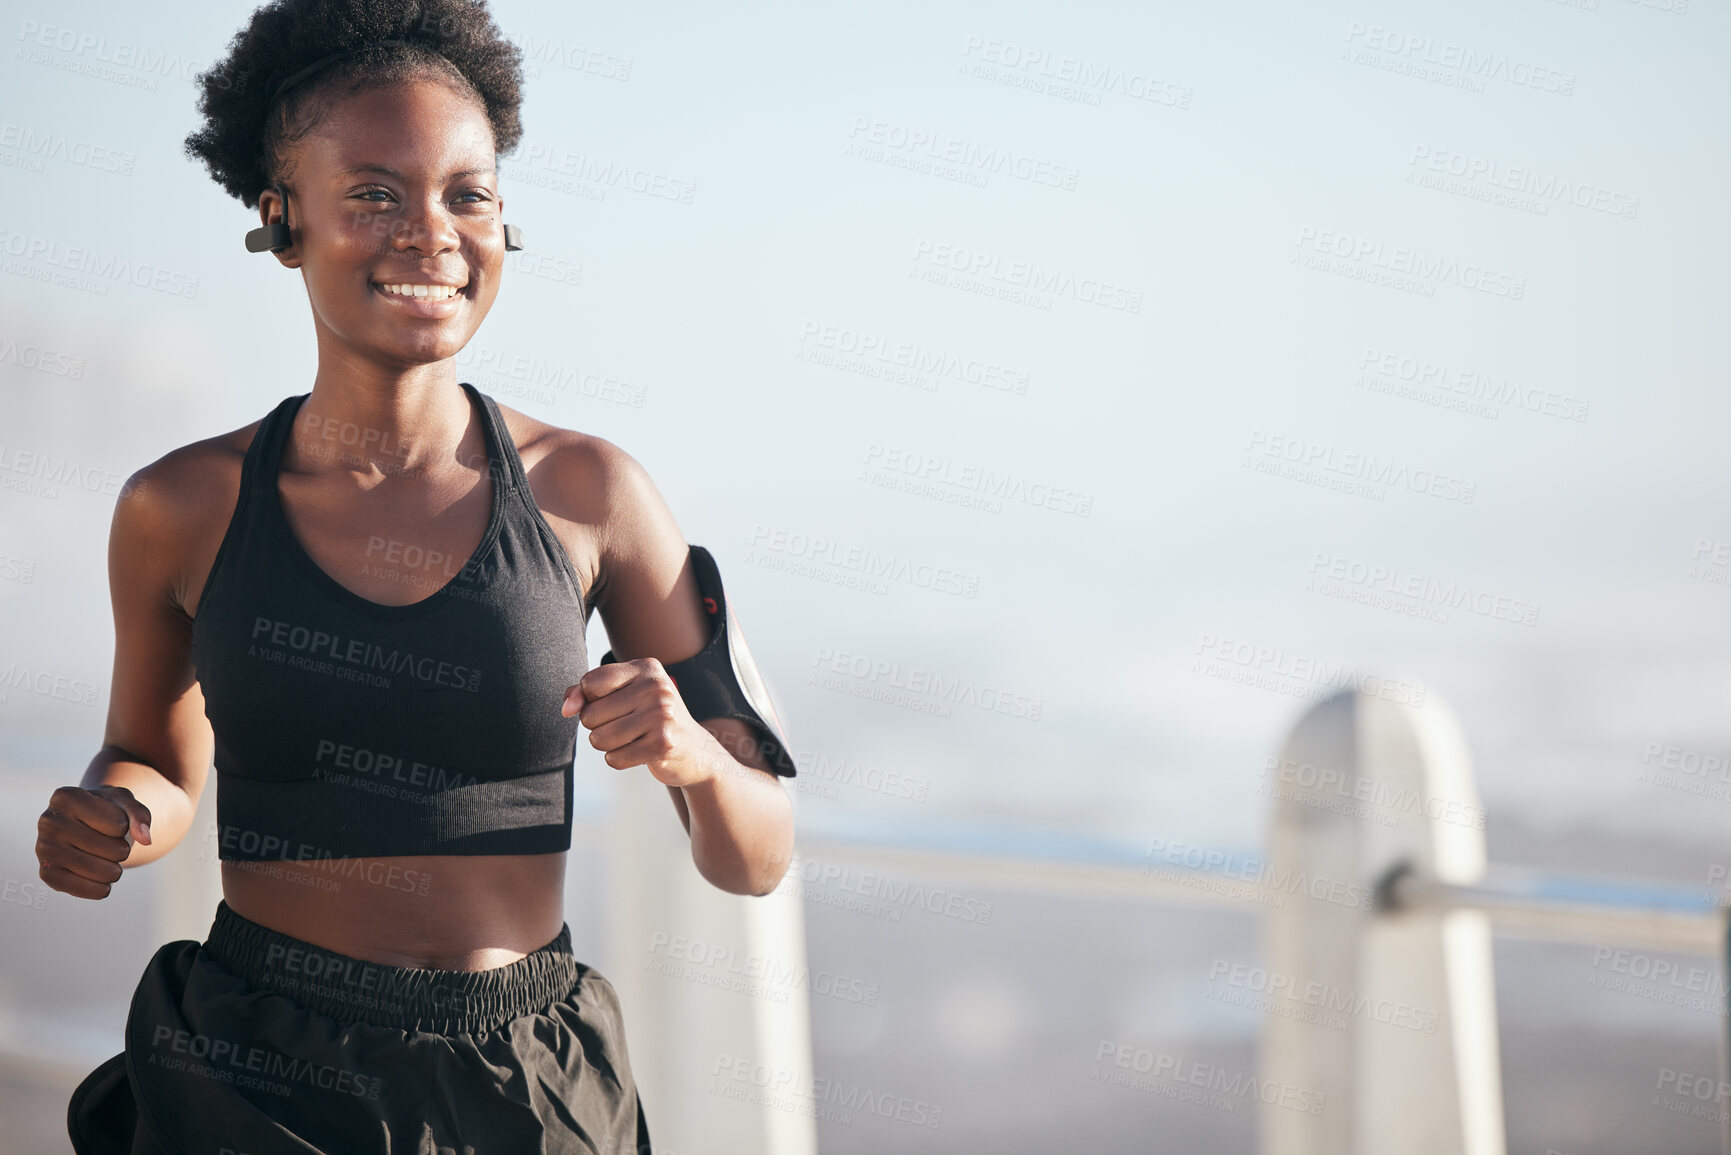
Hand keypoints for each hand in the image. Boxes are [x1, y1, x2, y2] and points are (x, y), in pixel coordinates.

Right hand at [36, 785, 152, 899]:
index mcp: (66, 797)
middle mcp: (49, 821)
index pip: (119, 824)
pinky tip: (102, 881)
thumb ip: (140, 815)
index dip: (125, 826)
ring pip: (103, 872)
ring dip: (115, 870)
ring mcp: (43, 848)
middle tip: (112, 844)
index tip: (113, 820)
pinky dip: (102, 889)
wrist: (83, 826)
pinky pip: (85, 889)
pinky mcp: (46, 874)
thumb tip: (146, 839)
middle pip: (113, 850)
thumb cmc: (106, 810)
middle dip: (123, 850)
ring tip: (107, 860)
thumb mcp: (125, 803)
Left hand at [561, 658, 725, 787]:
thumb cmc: (650, 718)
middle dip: (597, 727)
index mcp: (646, 668)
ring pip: (599, 739)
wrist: (693, 749)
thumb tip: (566, 708)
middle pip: (590, 714)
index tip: (610, 703)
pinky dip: (619, 759)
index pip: (590, 683)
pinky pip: (614, 758)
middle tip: (624, 725)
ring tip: (630, 739)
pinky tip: (639, 752)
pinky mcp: (663, 744)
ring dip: (607, 745)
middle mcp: (656, 687)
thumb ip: (586, 694)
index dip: (589, 700)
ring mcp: (662, 715)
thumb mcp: (623, 695)